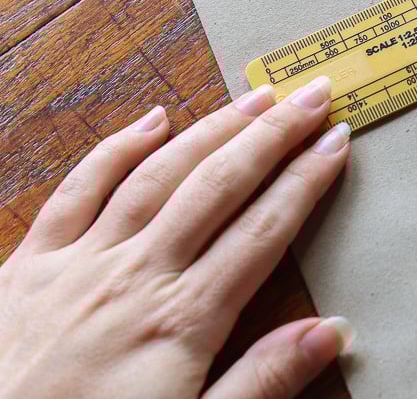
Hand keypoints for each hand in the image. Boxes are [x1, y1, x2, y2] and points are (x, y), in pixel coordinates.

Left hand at [0, 76, 351, 398]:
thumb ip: (263, 382)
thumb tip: (331, 331)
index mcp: (182, 320)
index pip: (264, 229)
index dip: (307, 179)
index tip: (337, 141)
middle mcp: (136, 275)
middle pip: (220, 185)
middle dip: (274, 134)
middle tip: (312, 94)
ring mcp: (79, 263)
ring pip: (159, 173)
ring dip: (213, 128)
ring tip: (255, 97)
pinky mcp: (28, 266)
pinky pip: (79, 189)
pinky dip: (118, 148)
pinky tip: (153, 120)